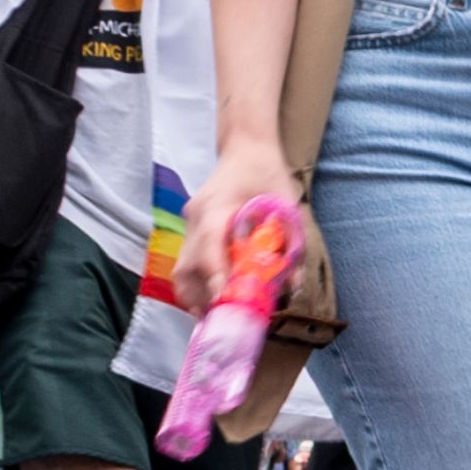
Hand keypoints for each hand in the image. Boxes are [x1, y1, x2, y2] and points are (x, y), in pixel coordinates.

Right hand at [169, 139, 296, 313]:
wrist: (246, 147)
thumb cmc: (268, 173)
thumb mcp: (286, 207)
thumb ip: (288, 246)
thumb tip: (288, 288)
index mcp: (217, 207)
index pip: (209, 249)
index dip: (216, 280)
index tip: (227, 305)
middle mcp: (196, 218)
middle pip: (186, 268)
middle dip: (201, 300)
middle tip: (223, 322)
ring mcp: (189, 224)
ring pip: (181, 271)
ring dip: (196, 298)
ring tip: (217, 317)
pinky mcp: (192, 231)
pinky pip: (187, 265)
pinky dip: (197, 286)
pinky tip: (215, 299)